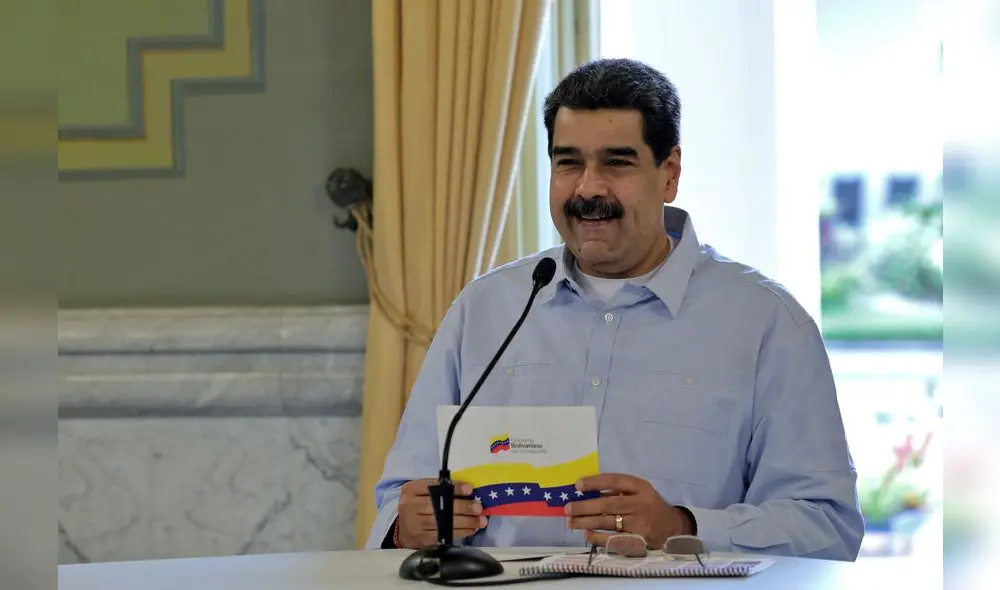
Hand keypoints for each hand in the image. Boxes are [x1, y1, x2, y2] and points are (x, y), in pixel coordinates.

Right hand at [397, 479, 486, 548]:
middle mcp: (410, 506)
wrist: (402, 528)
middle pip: (439, 506)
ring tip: (480, 520)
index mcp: (411, 490)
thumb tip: (468, 490)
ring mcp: (415, 525)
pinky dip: (460, 532)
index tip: (469, 489)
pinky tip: (471, 529)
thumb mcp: (421, 491)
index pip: (434, 486)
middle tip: (478, 508)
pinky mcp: (421, 539)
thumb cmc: (417, 505)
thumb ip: (439, 488)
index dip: (453, 488)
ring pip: (443, 523)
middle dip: (462, 507)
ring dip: (465, 522)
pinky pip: (443, 536)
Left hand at [565, 473, 691, 548]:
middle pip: (609, 504)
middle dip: (586, 506)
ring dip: (587, 522)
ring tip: (571, 522)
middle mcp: (640, 504)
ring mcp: (640, 524)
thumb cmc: (649, 505)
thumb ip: (617, 490)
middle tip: (568, 508)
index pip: (615, 481)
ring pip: (609, 522)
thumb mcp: (639, 492)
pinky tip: (586, 534)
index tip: (578, 485)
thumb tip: (586, 491)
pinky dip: (598, 537)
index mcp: (640, 487)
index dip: (596, 482)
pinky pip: (614, 539)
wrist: (672, 527)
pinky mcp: (638, 540)